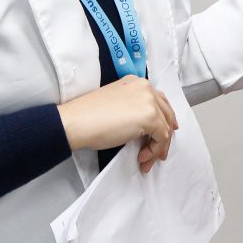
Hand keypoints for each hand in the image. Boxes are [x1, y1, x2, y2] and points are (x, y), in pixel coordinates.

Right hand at [57, 75, 178, 172]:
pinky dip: (154, 151)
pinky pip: (161, 138)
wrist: (76, 121)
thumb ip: (133, 107)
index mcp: (136, 82)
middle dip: (164, 136)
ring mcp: (149, 101)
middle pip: (166, 114)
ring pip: (165, 128)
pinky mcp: (150, 117)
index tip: (164, 133)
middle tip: (160, 152)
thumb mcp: (116, 103)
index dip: (163, 119)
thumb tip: (144, 126)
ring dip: (158, 148)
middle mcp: (145, 88)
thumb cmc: (88, 116)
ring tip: (147, 161)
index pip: (159, 101)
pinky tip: (142, 158)